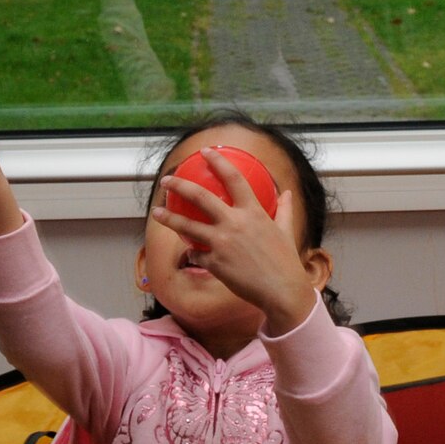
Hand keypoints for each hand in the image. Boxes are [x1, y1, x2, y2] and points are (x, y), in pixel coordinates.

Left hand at [149, 150, 319, 332]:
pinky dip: (193, 253)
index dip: (218, 162)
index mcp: (253, 212)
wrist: (282, 292)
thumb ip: (284, 210)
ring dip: (170, 218)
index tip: (205, 152)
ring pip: (187, 226)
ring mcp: (222, 243)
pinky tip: (191, 253)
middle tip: (166, 180)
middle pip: (200, 197)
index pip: (234, 179)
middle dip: (180, 185)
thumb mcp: (285, 231)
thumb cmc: (286, 262)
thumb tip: (287, 193)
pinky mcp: (215, 263)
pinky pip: (196, 255)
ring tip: (157, 212)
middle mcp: (235, 223)